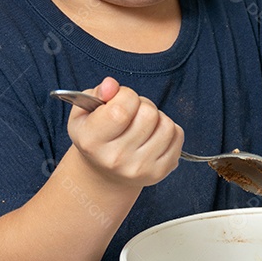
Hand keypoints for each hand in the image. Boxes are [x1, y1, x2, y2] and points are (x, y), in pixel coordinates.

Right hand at [66, 76, 183, 188]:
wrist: (103, 175)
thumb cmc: (95, 137)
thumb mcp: (84, 113)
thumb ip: (97, 94)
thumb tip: (111, 85)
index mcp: (92, 141)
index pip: (121, 109)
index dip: (125, 95)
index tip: (119, 101)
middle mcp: (116, 159)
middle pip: (149, 114)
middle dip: (142, 106)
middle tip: (132, 115)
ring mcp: (139, 168)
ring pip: (167, 125)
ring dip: (157, 119)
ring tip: (142, 125)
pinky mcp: (159, 172)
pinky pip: (178, 137)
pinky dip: (169, 131)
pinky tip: (152, 137)